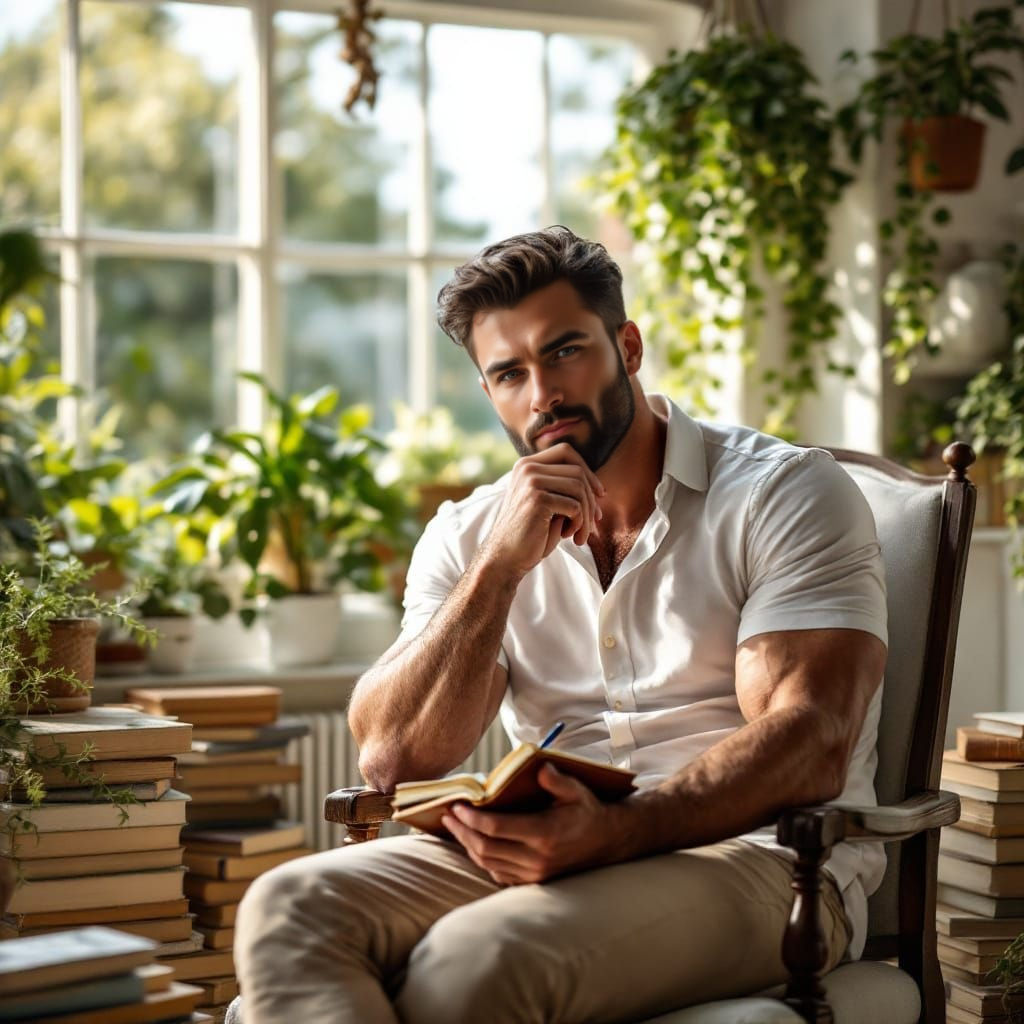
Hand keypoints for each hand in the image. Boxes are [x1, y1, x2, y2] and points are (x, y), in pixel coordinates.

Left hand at [441, 763, 619, 884]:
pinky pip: (499, 873)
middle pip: (486, 848)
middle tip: (448, 815)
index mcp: (545, 834)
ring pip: (489, 863)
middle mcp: (537, 859)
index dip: (472, 818)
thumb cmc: (587, 810)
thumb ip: (556, 780)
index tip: (457, 806)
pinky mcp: (533, 882)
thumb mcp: (576, 789)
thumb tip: (539, 767)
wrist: (606, 842)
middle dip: (462, 831)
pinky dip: (482, 858)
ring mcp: (535, 874)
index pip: (496, 829)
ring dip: (468, 845)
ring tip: (455, 826)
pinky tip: (474, 843)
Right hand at [480, 444, 604, 578]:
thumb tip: (600, 489)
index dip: (588, 472)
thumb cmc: (531, 534)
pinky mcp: (537, 499)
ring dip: (586, 515)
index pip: (566, 452)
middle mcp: (527, 467)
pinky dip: (579, 524)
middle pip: (577, 471)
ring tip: (579, 534)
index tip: (600, 495)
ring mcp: (531, 481)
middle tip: (593, 523)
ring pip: (579, 488)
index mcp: (527, 464)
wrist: (506, 557)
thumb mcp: (548, 504)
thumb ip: (564, 489)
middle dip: (591, 500)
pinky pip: (575, 507)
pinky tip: (568, 536)